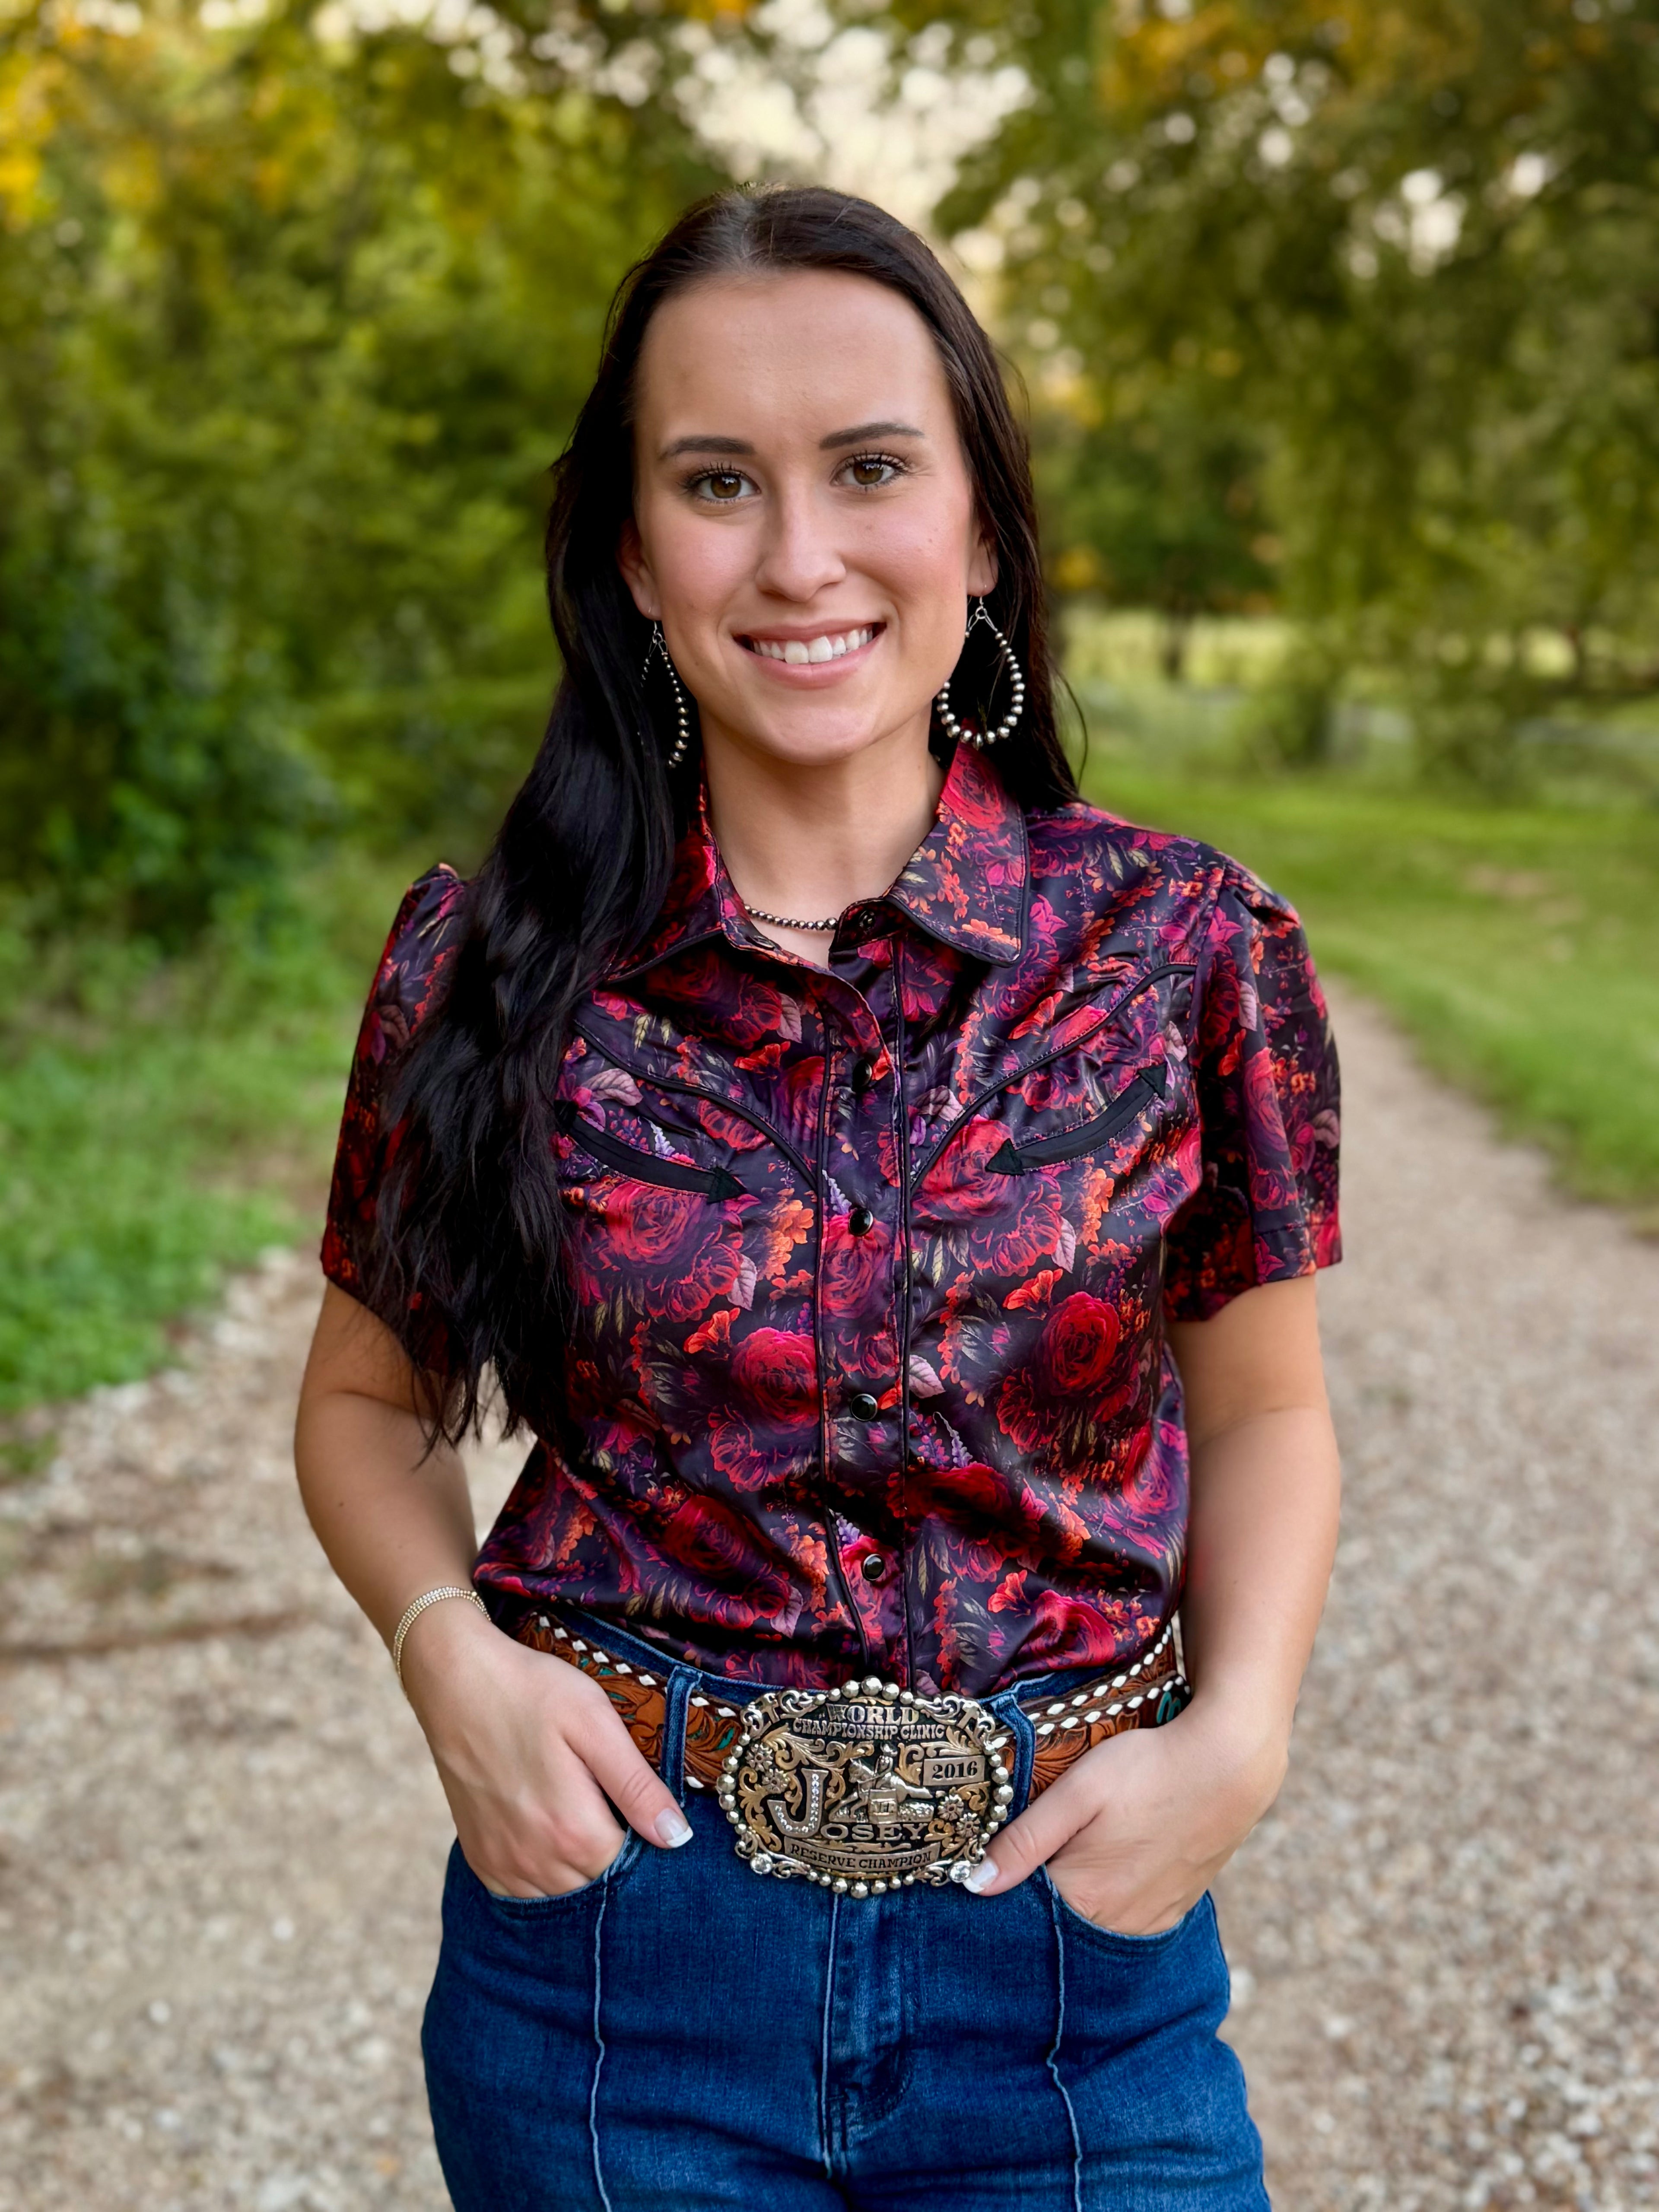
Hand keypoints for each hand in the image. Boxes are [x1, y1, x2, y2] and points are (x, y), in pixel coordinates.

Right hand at [398, 1601, 691, 1897]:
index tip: (648, 1814)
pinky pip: (522, 1893)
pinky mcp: (479, 1857)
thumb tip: (677, 1838)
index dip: (648, 1845)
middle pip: (597, 1887)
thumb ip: (636, 1787)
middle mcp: (535, 1861)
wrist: (456, 1681)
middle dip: (616, 1860)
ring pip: (561, 1895)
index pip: (630, 1870)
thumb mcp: (595, 1725)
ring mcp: (502, 1863)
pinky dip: (544, 1876)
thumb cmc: (532, 1692)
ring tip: (585, 1819)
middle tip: (616, 1808)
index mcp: (572, 1830)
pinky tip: (551, 1838)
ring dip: (581, 1871)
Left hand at [966, 1696, 1288, 1932]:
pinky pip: (1126, 1924)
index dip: (1002, 1895)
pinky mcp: (1174, 1910)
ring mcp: (1149, 1921)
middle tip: (1027, 1862)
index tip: (988, 1872)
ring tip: (1069, 1861)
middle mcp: (1117, 1924)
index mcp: (1085, 1897)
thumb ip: (1025, 1842)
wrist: (1229, 1765)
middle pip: (1058, 1929)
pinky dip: (1107, 1906)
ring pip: (1093, 1928)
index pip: (1022, 1918)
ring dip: (1073, 1906)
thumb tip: (974, 1886)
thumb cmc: (1148, 1768)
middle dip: (1036, 1905)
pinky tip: (1106, 1872)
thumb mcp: (1078, 1792)